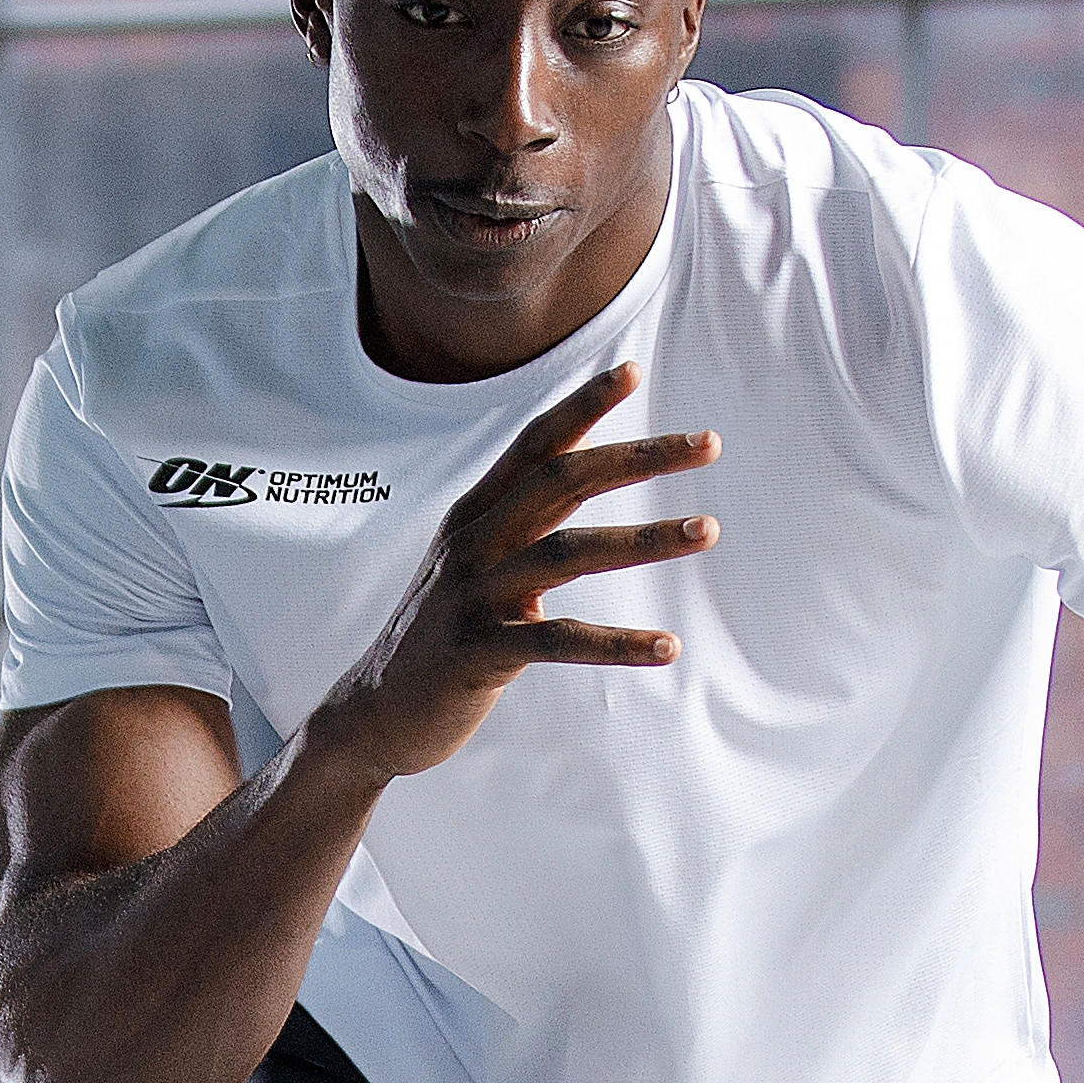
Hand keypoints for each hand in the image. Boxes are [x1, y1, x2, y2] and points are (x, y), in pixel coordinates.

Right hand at [303, 363, 719, 783]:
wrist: (375, 711)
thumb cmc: (441, 635)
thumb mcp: (473, 564)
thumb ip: (519, 521)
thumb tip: (576, 474)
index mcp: (474, 516)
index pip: (534, 445)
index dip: (581, 406)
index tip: (632, 370)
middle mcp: (473, 543)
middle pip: (563, 480)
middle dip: (639, 457)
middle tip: (708, 442)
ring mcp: (474, 595)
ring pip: (570, 552)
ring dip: (646, 537)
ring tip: (708, 529)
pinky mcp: (480, 652)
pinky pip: (560, 640)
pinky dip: (618, 643)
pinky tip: (667, 647)